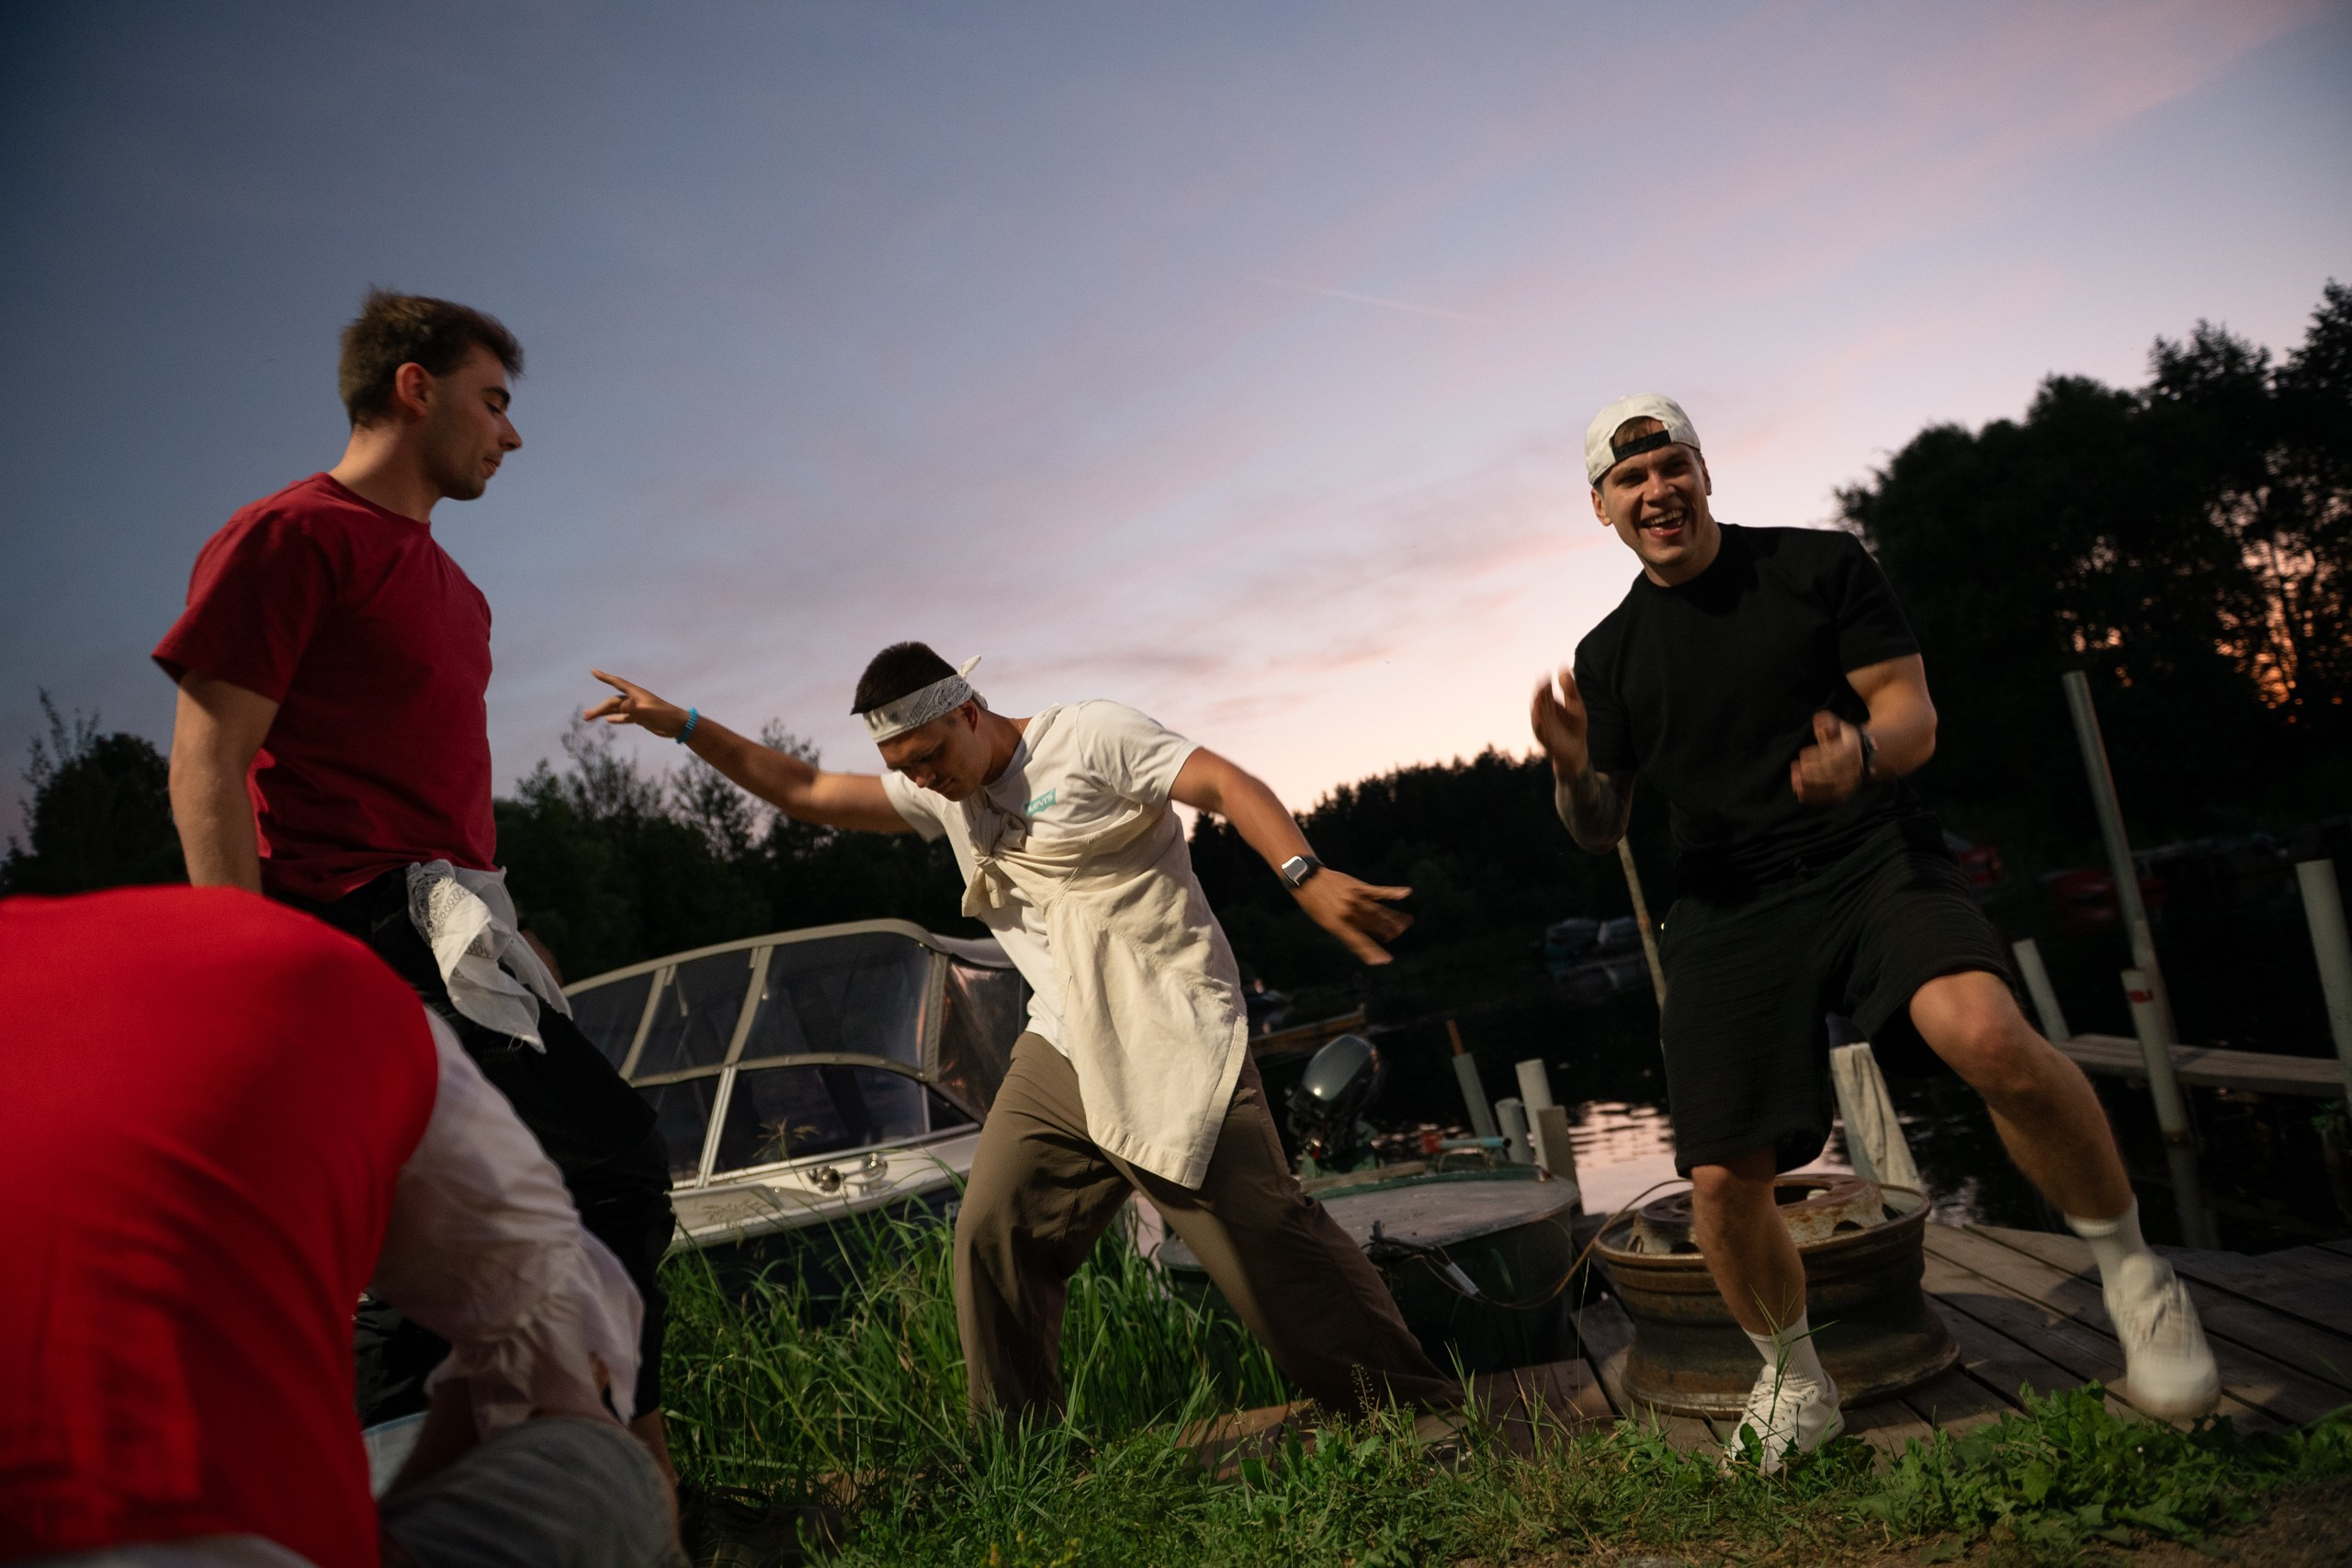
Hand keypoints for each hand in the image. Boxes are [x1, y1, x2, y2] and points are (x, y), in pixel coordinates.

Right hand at [586, 669, 689, 738]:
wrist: (678, 725)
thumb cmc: (665, 715)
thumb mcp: (648, 711)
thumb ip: (634, 708)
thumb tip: (621, 707)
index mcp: (636, 694)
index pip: (617, 682)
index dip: (605, 677)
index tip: (593, 671)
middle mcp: (634, 699)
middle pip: (612, 701)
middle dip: (599, 708)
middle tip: (586, 716)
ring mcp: (637, 709)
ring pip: (616, 710)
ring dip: (603, 713)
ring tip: (588, 718)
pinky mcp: (640, 718)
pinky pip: (624, 717)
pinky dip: (616, 719)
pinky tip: (608, 721)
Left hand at [1294, 869, 1412, 965]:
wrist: (1308, 880)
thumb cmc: (1315, 904)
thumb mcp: (1325, 922)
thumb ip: (1345, 930)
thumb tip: (1363, 938)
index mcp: (1339, 926)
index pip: (1359, 943)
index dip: (1373, 953)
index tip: (1385, 961)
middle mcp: (1349, 914)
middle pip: (1374, 926)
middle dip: (1387, 931)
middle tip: (1397, 934)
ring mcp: (1355, 899)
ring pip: (1379, 911)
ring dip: (1394, 918)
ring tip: (1406, 923)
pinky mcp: (1359, 887)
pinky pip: (1379, 891)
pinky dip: (1393, 892)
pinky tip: (1406, 892)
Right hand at [1530, 666, 1589, 780]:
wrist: (1576, 750)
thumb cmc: (1575, 726)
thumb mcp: (1575, 705)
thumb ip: (1569, 688)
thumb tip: (1563, 666)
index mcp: (1550, 705)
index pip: (1545, 692)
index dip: (1545, 684)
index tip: (1547, 675)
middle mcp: (1544, 715)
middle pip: (1540, 701)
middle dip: (1540, 693)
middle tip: (1542, 683)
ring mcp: (1543, 727)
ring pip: (1537, 715)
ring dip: (1537, 707)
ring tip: (1538, 698)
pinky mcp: (1545, 738)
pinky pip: (1539, 731)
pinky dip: (1538, 724)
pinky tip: (1539, 717)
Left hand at [1790, 711, 1865, 805]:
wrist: (1863, 756)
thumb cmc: (1844, 739)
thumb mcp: (1839, 727)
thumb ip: (1828, 722)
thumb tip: (1817, 720)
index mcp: (1852, 751)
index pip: (1834, 756)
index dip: (1817, 756)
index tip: (1802, 753)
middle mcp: (1854, 769)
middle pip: (1831, 773)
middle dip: (1811, 772)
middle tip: (1795, 769)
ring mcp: (1850, 784)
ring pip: (1830, 787)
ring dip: (1810, 786)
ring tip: (1794, 782)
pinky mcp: (1845, 794)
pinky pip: (1829, 799)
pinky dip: (1814, 798)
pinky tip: (1800, 794)